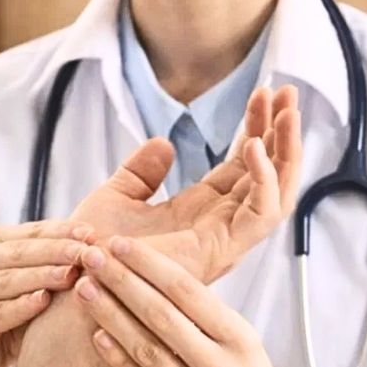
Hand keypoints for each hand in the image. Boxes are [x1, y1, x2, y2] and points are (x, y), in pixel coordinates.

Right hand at [0, 220, 95, 366]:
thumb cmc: (16, 313)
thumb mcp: (35, 284)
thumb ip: (54, 262)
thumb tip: (96, 239)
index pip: (31, 232)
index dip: (62, 231)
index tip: (92, 233)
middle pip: (19, 253)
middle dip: (56, 251)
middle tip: (86, 253)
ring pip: (8, 280)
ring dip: (41, 276)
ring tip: (71, 275)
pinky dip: (22, 306)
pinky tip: (44, 301)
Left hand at [70, 85, 301, 281]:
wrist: (79, 274)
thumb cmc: (93, 247)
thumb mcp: (117, 196)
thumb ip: (141, 172)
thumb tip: (164, 144)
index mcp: (201, 210)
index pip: (244, 164)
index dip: (257, 128)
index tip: (264, 93)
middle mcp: (219, 224)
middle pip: (268, 173)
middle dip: (282, 133)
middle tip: (288, 92)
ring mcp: (224, 238)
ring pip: (277, 192)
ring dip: (286, 150)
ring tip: (286, 111)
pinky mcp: (220, 250)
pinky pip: (260, 216)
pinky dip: (264, 180)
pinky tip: (255, 146)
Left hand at [76, 236, 298, 366]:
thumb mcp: (246, 345)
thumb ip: (209, 314)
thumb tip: (162, 271)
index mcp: (239, 339)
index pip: (187, 291)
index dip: (149, 264)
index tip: (121, 243)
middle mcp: (218, 366)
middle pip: (160, 314)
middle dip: (122, 281)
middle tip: (93, 256)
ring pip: (145, 348)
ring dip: (110, 315)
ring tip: (85, 288)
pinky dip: (118, 359)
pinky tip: (96, 335)